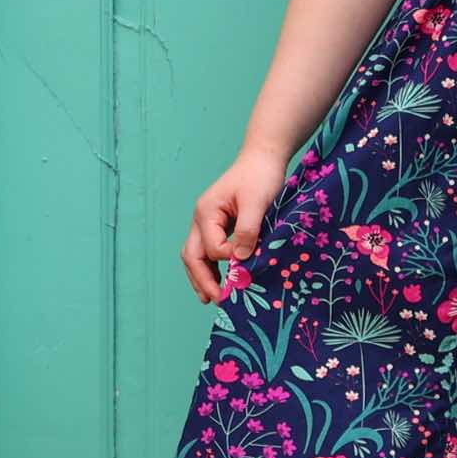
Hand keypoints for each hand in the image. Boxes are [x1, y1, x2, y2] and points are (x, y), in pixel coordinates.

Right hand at [180, 142, 292, 304]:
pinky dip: (212, 267)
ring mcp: (208, 222)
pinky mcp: (219, 225)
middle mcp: (201, 219)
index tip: (247, 264)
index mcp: (206, 212)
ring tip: (213, 298)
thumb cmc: (260, 176)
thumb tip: (240, 259)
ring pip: (196, 256)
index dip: (228, 259)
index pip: (210, 247)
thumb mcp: (257, 202)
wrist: (264, 157)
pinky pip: (209, 251)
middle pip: (192, 255)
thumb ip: (247, 229)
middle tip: (216, 300)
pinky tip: (222, 281)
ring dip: (203, 277)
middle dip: (202, 279)